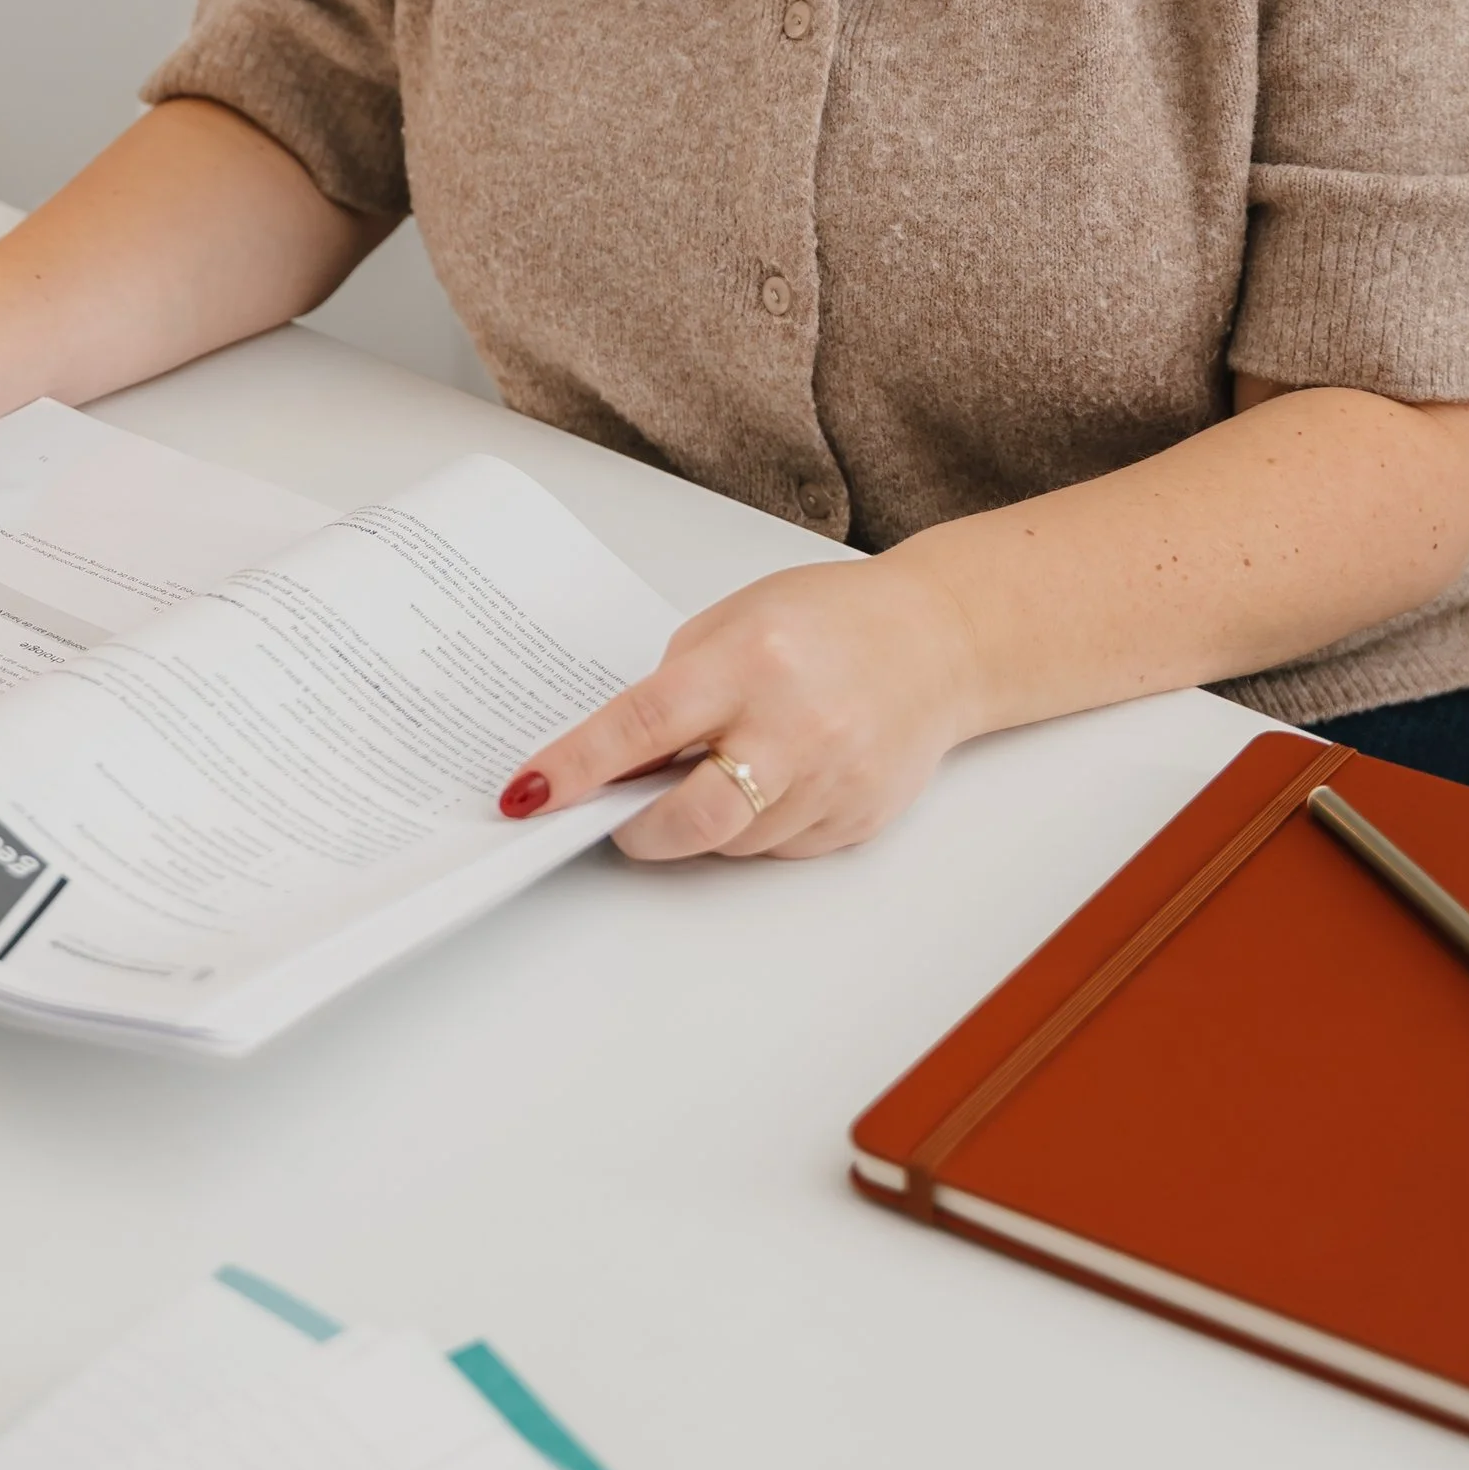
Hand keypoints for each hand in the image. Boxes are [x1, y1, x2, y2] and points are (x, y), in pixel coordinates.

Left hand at [502, 553, 981, 861]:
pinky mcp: (854, 821)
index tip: (529, 794)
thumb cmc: (833, 620)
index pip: (643, 726)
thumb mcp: (739, 619)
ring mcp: (831, 781)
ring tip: (715, 771)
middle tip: (616, 815)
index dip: (578, 767)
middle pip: (691, 817)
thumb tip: (620, 758)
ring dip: (699, 824)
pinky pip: (776, 850)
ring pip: (731, 843)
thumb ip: (679, 684)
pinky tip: (767, 781)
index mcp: (752, 662)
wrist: (939, 642)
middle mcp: (794, 727)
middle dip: (637, 829)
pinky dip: (752, 829)